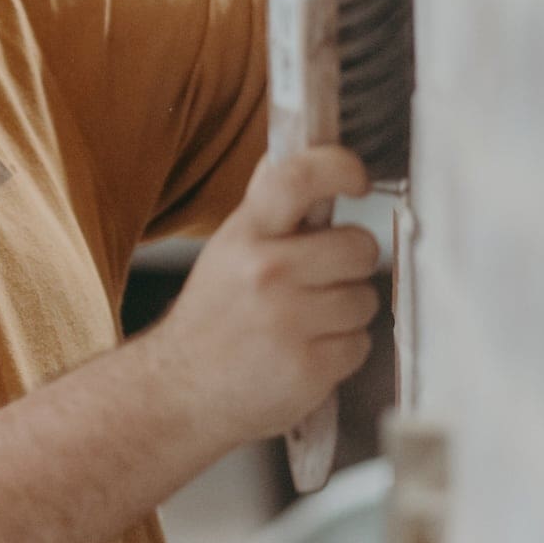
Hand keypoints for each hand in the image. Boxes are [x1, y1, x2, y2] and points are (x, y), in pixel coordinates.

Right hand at [153, 146, 381, 449]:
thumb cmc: (212, 318)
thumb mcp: (228, 250)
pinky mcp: (309, 367)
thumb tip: (299, 150)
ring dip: (345, 313)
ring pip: (364, 300)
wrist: (178, 392)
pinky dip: (341, 353)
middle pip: (359, 247)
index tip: (357, 179)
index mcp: (245, 234)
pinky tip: (304, 355)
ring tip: (303, 324)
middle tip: (320, 280)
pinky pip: (360, 345)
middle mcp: (266, 271)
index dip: (339, 168)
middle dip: (350, 265)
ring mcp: (289, 321)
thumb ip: (269, 210)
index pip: (297, 177)